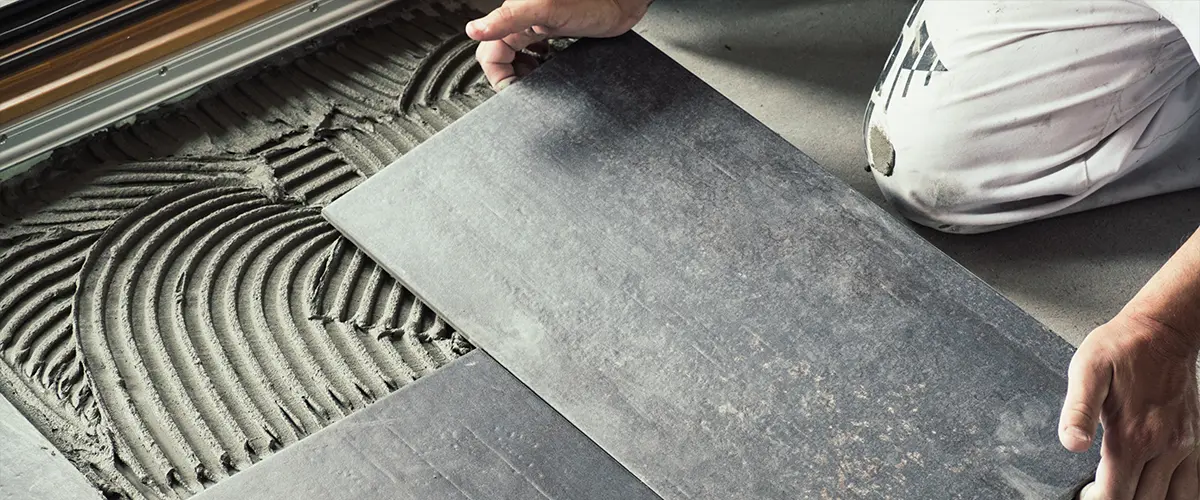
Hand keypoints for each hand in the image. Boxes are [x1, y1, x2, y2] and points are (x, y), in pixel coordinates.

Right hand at [466, 0, 650, 88]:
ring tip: (538, 80)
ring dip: (523, 72)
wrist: (622, 1)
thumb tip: (474, 29)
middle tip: (528, 89)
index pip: (490, 54)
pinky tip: (549, 66)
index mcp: (514, 17)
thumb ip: (508, 19)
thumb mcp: (545, 10)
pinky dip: (538, 64)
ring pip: (517, 56)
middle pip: (500, 57)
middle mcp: (522, 22)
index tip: (516, 91)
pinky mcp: (555, 33)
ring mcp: (538, 28)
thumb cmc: (592, 1)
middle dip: (510, 76)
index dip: (499, 77)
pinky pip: (535, 52)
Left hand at [1059, 312, 1199, 498]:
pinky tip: (1156, 489)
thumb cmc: (1122, 348)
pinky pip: (1192, 484)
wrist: (1163, 331)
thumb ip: (1078, 410)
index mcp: (1133, 435)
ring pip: (1172, 498)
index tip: (1086, 494)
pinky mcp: (1194, 440)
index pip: (1115, 493)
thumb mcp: (1087, 371)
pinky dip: (1175, 494)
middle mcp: (1163, 446)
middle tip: (1100, 491)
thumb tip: (1072, 444)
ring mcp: (1184, 446)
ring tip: (1127, 490)